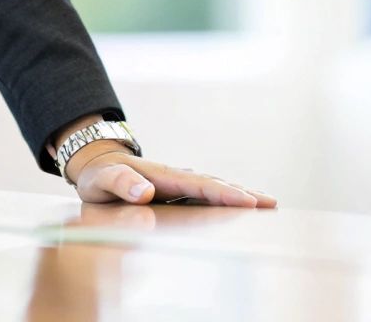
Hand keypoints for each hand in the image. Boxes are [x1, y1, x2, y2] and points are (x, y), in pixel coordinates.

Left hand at [67, 144, 276, 208]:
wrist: (98, 164)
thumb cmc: (100, 176)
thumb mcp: (103, 180)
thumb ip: (121, 184)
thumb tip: (144, 191)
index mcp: (162, 176)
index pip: (199, 186)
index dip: (223, 194)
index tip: (247, 202)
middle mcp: (176, 176)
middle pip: (215, 184)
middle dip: (244, 194)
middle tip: (271, 204)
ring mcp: (179, 183)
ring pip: (215, 188)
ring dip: (241, 194)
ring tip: (268, 204)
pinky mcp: (179, 191)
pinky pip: (207, 194)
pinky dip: (227, 198)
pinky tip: (242, 206)